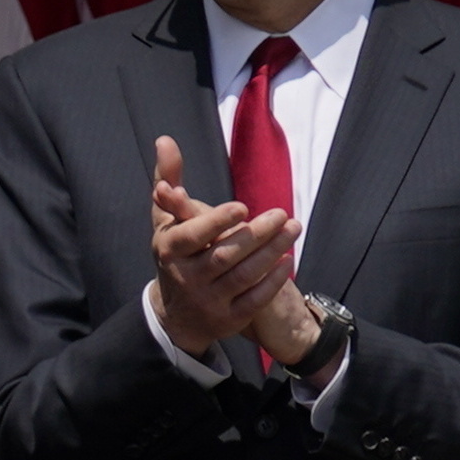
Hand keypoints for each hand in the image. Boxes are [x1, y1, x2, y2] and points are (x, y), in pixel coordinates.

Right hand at [147, 133, 296, 358]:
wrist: (176, 315)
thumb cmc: (176, 254)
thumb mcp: (166, 220)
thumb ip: (168, 180)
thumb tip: (165, 139)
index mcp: (170, 250)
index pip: (193, 236)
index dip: (217, 222)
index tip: (243, 207)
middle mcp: (187, 279)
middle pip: (225, 255)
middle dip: (257, 235)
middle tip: (284, 214)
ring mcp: (208, 302)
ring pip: (244, 276)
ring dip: (272, 252)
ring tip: (294, 229)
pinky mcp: (227, 320)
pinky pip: (254, 301)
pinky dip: (273, 281)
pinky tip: (288, 260)